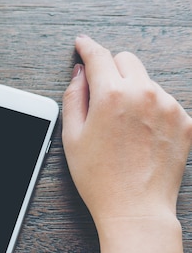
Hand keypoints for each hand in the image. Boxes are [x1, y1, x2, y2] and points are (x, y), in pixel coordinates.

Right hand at [62, 35, 191, 226]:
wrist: (135, 209)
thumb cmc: (99, 178)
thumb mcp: (71, 136)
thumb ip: (74, 96)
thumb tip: (81, 73)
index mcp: (112, 95)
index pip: (99, 56)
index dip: (87, 47)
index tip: (82, 43)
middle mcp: (145, 94)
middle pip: (126, 60)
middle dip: (111, 69)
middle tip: (100, 94)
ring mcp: (170, 107)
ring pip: (147, 81)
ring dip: (133, 90)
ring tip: (122, 126)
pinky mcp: (186, 122)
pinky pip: (165, 101)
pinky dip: (152, 109)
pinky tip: (140, 135)